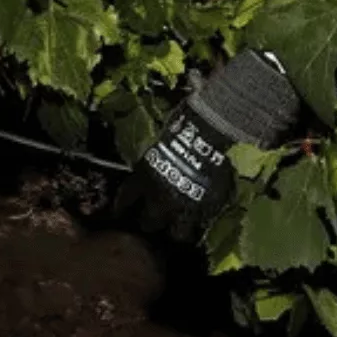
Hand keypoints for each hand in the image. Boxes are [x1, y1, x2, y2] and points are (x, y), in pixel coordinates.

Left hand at [117, 50, 299, 242]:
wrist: (214, 130)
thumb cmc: (188, 120)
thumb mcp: (167, 129)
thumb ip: (165, 135)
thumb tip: (171, 103)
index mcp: (144, 176)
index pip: (126, 199)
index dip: (124, 207)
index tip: (122, 213)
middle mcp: (158, 196)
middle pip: (147, 223)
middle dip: (149, 223)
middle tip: (154, 224)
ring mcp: (182, 206)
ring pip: (174, 233)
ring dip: (176, 232)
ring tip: (180, 234)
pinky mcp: (206, 210)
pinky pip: (200, 227)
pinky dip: (200, 227)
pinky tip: (202, 228)